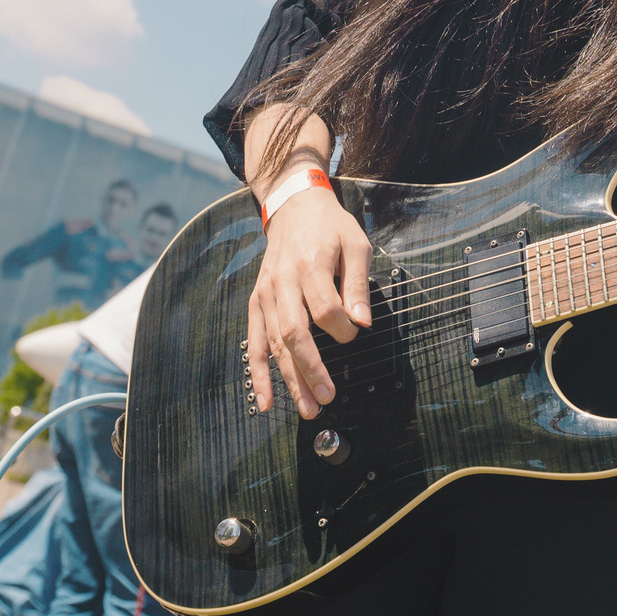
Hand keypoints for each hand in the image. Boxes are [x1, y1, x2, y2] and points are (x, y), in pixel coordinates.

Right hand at [245, 188, 370, 418]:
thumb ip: (358, 282)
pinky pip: (254, 343)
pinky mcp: (256, 303)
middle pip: (294, 333)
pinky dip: (258, 373)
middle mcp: (283, 283)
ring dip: (289, 379)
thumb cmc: (330, 228)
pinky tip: (265, 400)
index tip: (356, 334)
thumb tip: (362, 321)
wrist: (294, 207)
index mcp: (310, 265)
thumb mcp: (356, 244)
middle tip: (327, 399)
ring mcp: (266, 294)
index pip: (324, 308)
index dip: (342, 329)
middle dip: (310, 370)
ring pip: (274, 344)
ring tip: (307, 408)